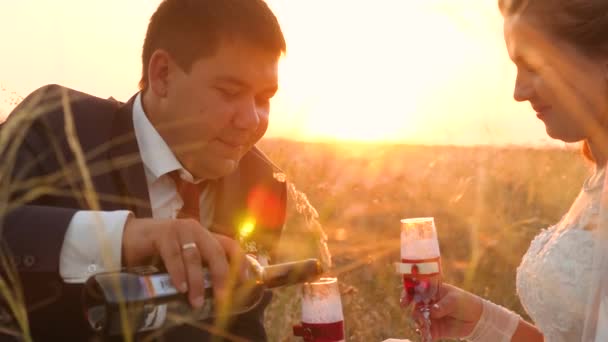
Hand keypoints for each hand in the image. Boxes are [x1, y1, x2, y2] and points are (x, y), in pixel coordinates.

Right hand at [121, 217, 244, 308]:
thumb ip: (200, 267)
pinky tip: (180, 288)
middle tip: (222, 297)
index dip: (240, 262)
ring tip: (195, 301)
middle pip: (216, 252)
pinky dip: (178, 273)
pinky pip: (173, 256)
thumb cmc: (160, 252)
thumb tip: (218, 291)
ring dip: (196, 281)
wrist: (130, 238)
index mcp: (205, 235)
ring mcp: (179, 229)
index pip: (229, 245)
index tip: (246, 281)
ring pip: (194, 257)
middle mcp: (196, 230)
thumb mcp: (184, 258)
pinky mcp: (162, 234)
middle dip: (221, 276)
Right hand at [401, 283, 482, 340]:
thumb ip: (442, 305)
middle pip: (414, 307)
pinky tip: (426, 337)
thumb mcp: (454, 300)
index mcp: (431, 292)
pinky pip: (425, 333)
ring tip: (425, 327)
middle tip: (420, 318)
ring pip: (418, 321)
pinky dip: (424, 336)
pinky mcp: (434, 329)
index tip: (404, 302)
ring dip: (419, 324)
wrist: (477, 319)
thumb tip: (432, 311)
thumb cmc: (465, 302)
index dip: (407, 295)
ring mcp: (430, 317)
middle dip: (415, 313)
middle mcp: (428, 304)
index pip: (415, 291)